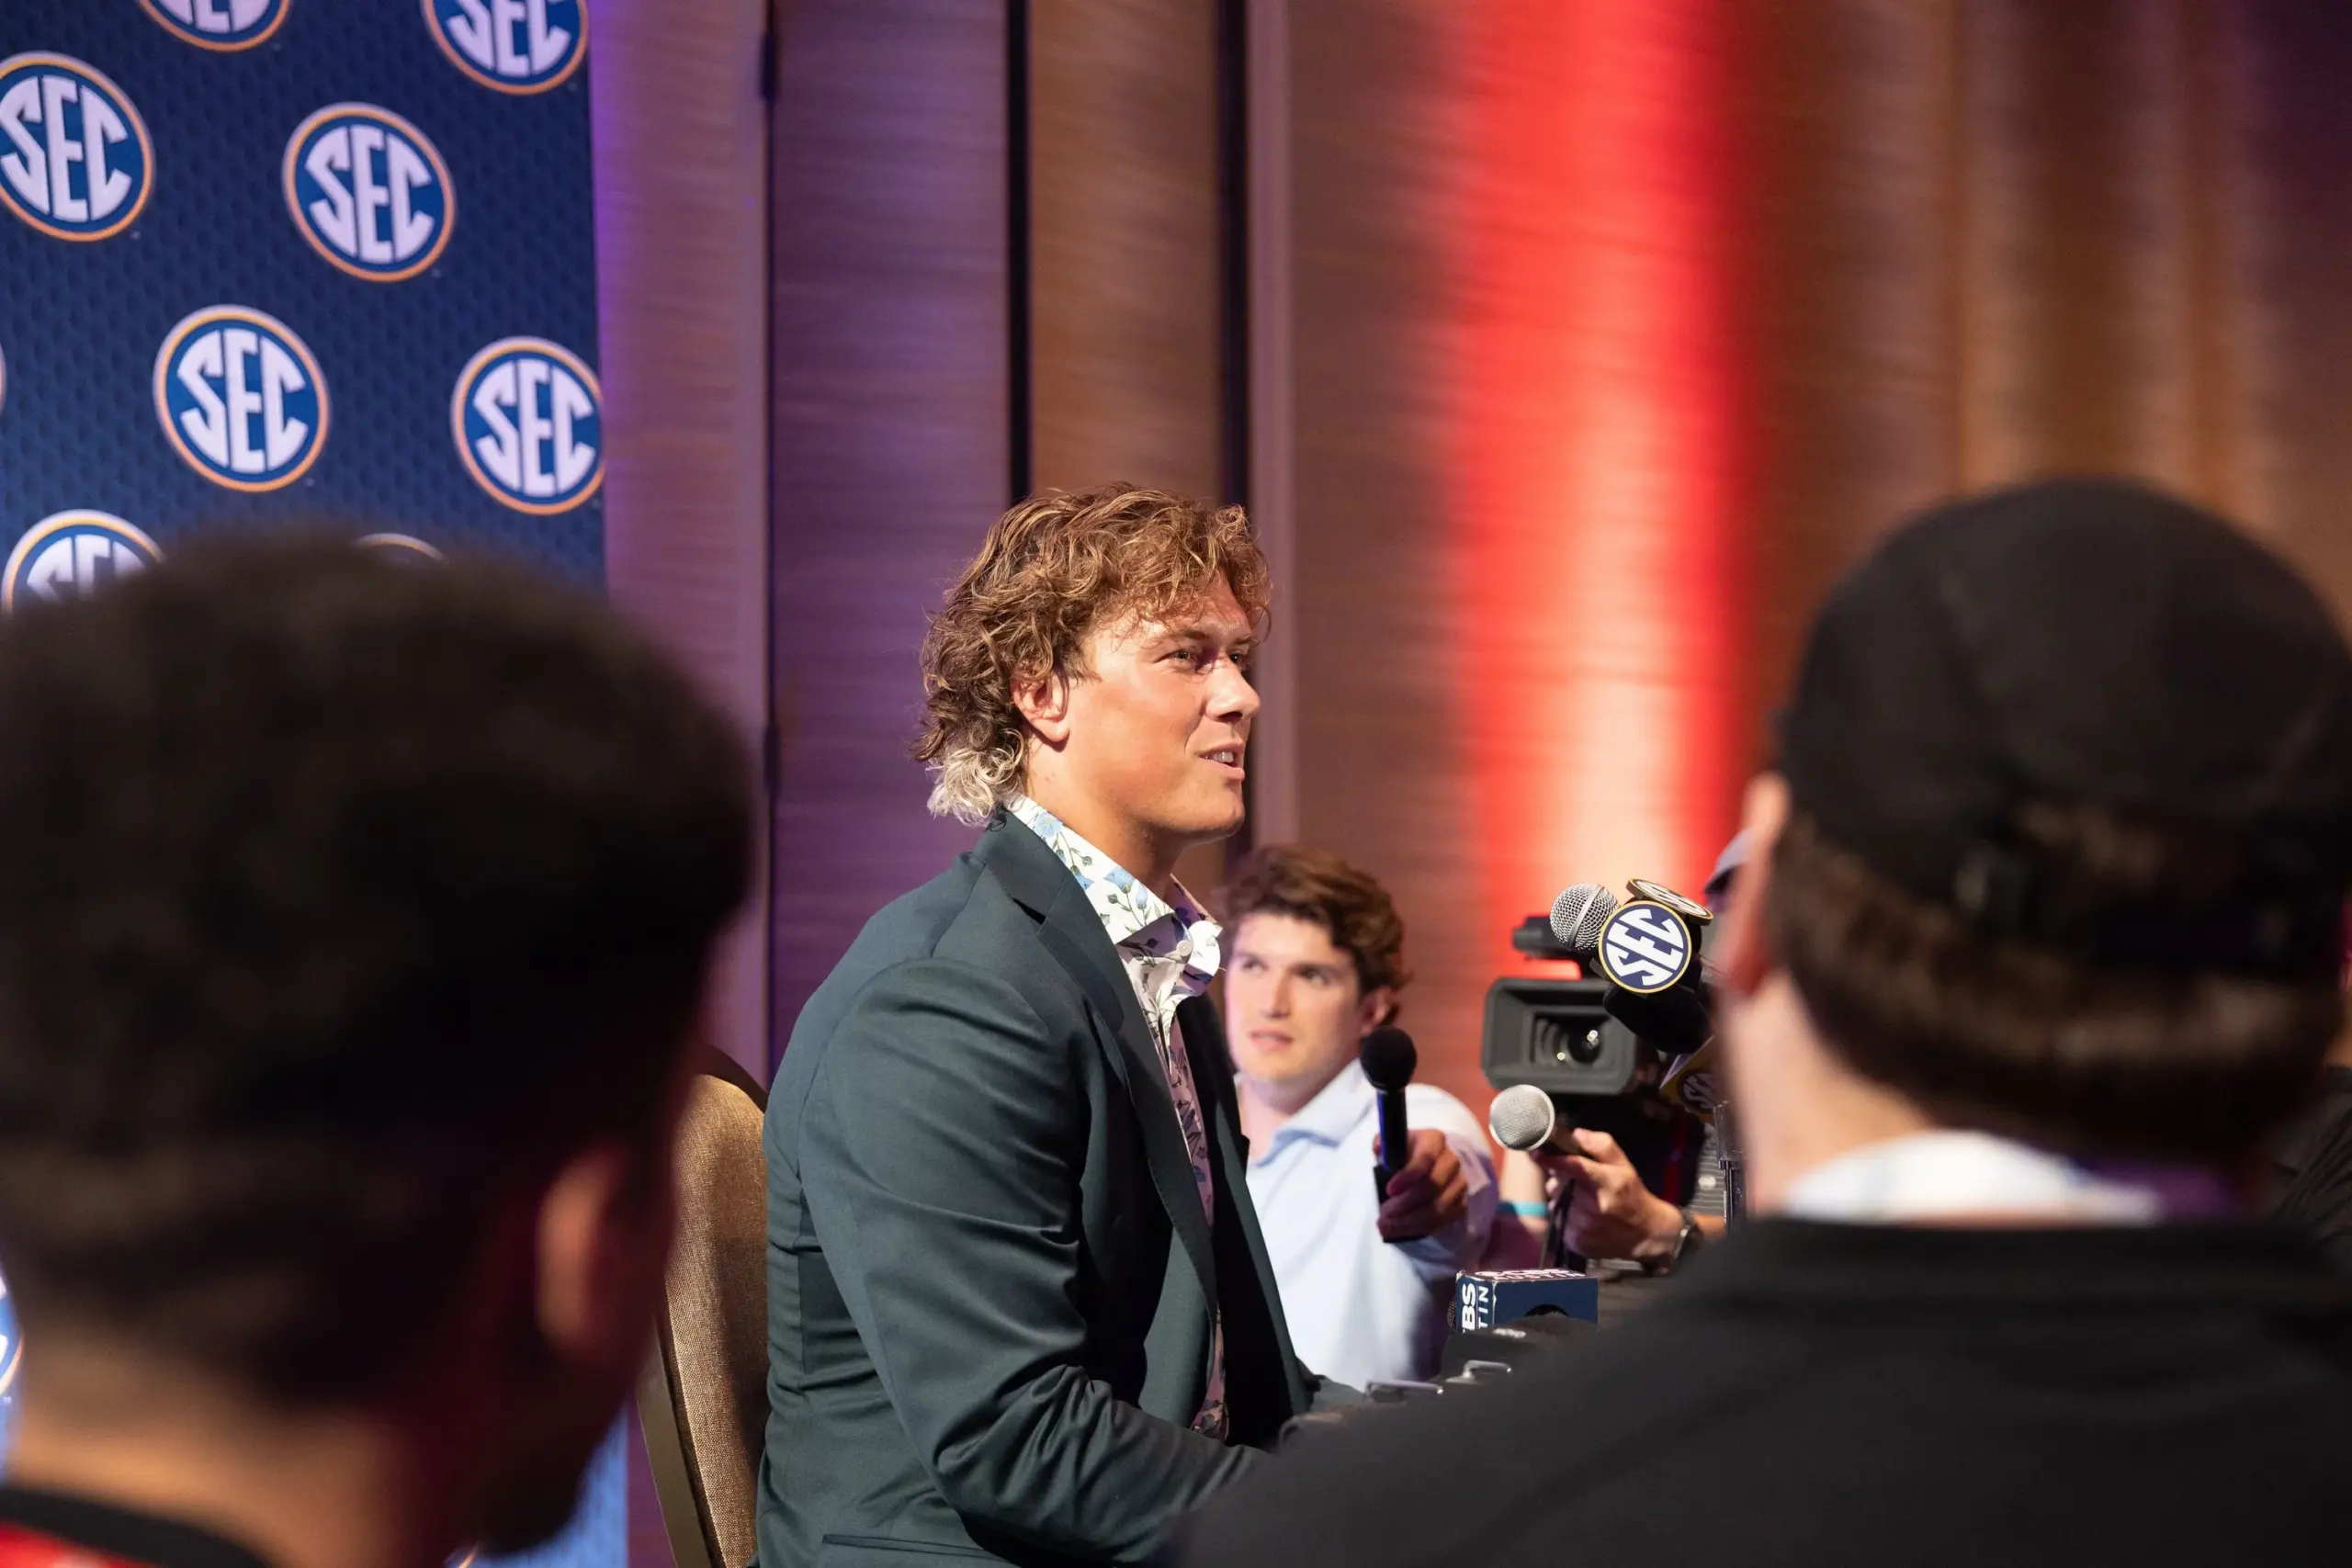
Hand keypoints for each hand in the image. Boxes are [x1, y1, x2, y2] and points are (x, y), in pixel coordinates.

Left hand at [1378, 1128, 1468, 1241]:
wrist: (1428, 1164)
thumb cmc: (1407, 1154)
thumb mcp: (1393, 1143)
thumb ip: (1383, 1144)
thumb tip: (1379, 1148)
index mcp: (1434, 1141)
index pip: (1425, 1158)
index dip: (1408, 1176)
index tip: (1389, 1190)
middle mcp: (1451, 1160)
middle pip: (1433, 1186)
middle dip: (1405, 1203)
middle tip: (1384, 1213)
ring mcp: (1459, 1182)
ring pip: (1439, 1207)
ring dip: (1411, 1220)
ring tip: (1387, 1226)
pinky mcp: (1461, 1202)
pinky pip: (1444, 1220)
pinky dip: (1421, 1228)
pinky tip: (1402, 1229)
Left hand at [1548, 1127, 1682, 1261]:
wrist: (1645, 1235)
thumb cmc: (1631, 1195)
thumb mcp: (1624, 1166)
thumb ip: (1602, 1145)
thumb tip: (1577, 1133)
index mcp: (1606, 1183)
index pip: (1574, 1167)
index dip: (1553, 1160)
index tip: (1535, 1152)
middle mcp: (1592, 1206)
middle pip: (1556, 1184)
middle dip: (1560, 1179)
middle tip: (1576, 1183)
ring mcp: (1582, 1226)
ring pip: (1554, 1202)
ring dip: (1561, 1198)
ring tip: (1582, 1202)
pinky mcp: (1575, 1241)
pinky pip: (1557, 1221)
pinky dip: (1565, 1216)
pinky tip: (1581, 1217)